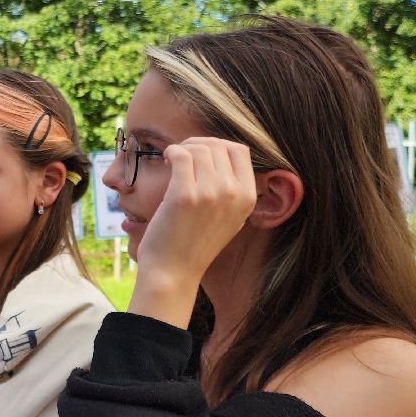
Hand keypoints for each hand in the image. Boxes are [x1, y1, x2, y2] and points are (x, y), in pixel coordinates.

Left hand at [130, 137, 256, 325]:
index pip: (240, 150)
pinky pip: (181, 155)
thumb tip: (219, 153)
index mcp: (248, 198)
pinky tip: (167, 161)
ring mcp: (211, 194)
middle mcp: (233, 194)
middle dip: (197, 144)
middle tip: (182, 156)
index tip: (200, 155)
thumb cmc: (194, 243)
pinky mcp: (185, 195)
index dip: (218, 146)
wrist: (173, 272)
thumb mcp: (229, 218)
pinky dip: (172, 152)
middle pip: (218, 146)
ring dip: (183, 148)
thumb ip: (232, 189)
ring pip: (199, 148)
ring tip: (173, 161)